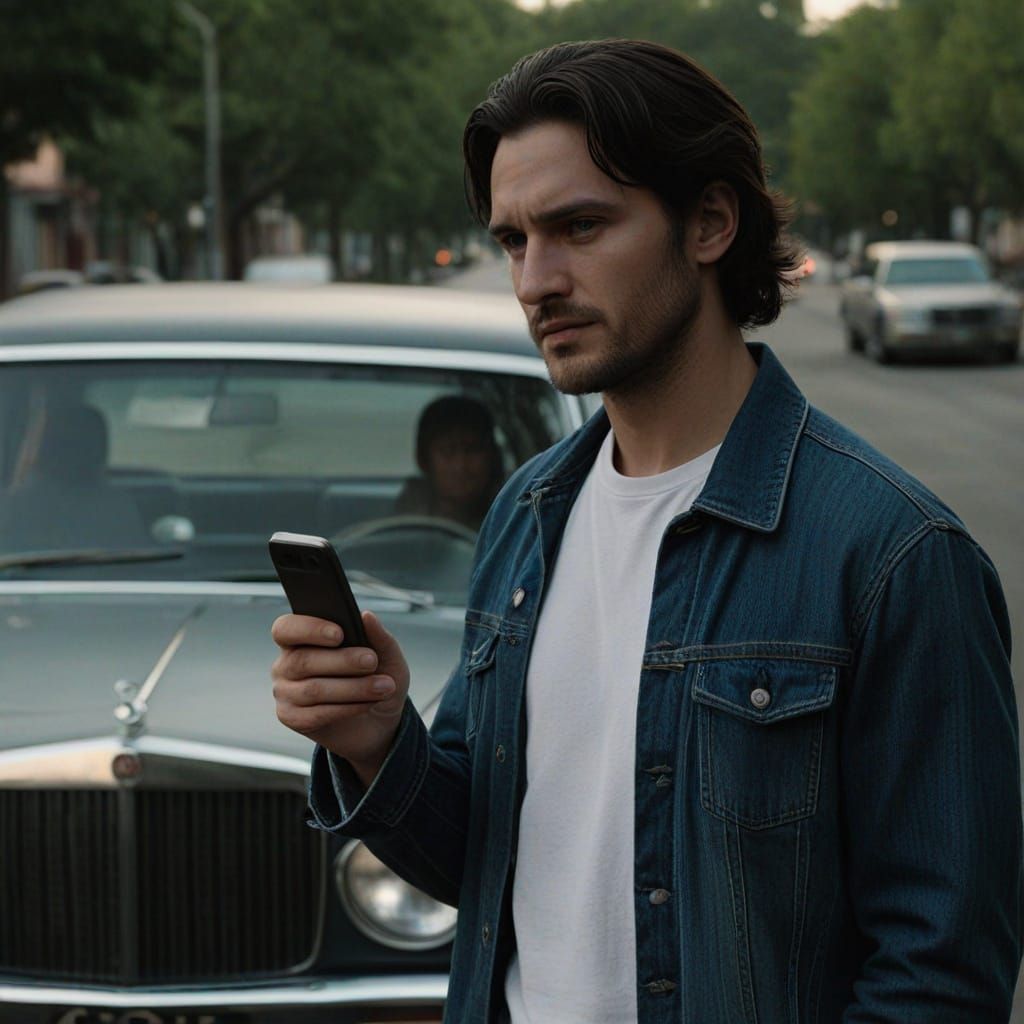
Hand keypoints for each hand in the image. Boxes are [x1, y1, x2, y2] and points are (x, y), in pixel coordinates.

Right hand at [272, 610, 409, 784]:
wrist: (380, 719)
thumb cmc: (376, 678)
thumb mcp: (387, 655)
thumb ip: (378, 635)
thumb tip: (367, 616)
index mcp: (300, 638)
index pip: (286, 628)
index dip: (309, 629)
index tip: (339, 633)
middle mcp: (287, 664)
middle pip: (303, 660)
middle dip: (342, 661)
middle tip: (371, 661)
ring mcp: (285, 692)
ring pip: (313, 689)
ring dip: (353, 688)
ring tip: (383, 686)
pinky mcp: (292, 719)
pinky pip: (316, 714)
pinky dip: (347, 708)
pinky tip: (368, 703)